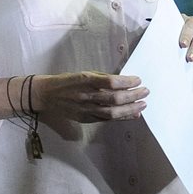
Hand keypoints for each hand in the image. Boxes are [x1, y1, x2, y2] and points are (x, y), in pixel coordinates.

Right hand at [34, 72, 148, 122]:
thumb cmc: (68, 81)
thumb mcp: (84, 73)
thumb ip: (102, 78)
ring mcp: (86, 109)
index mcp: (86, 80)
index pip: (111, 82)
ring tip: (143, 104)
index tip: (138, 80)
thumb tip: (124, 82)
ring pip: (112, 112)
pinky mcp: (85, 118)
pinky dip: (122, 117)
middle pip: (114, 99)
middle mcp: (86, 96)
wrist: (47, 95)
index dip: (127, 82)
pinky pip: (107, 119)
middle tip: (145, 91)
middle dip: (133, 96)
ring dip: (130, 109)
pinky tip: (133, 114)